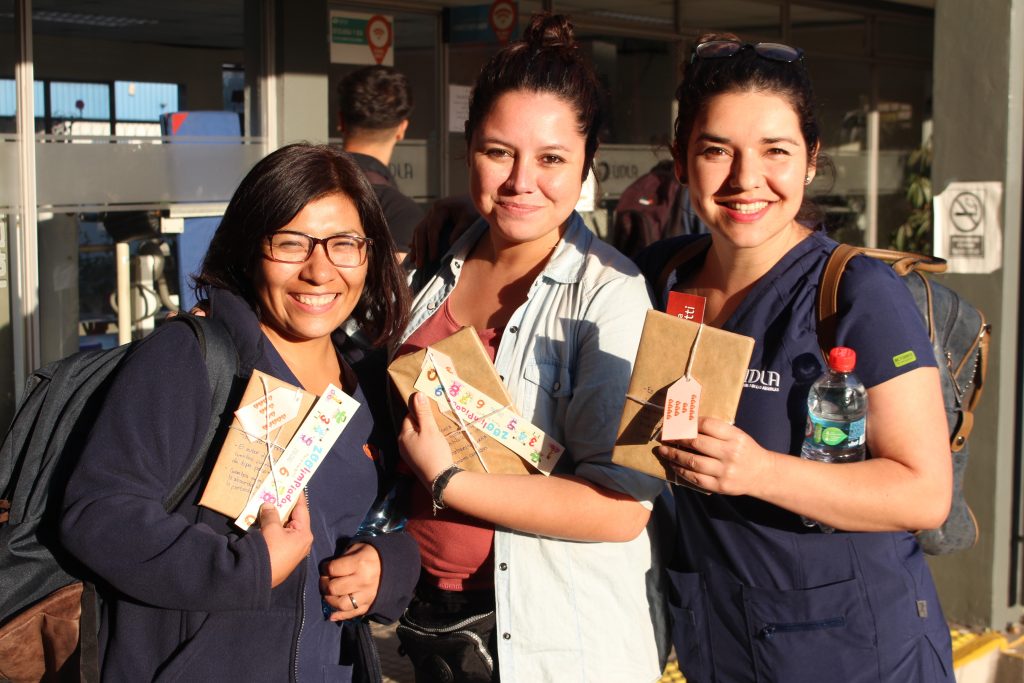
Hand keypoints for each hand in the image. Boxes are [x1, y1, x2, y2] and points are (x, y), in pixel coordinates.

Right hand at [260, 492, 313, 587]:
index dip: (297, 496)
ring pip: (285, 528)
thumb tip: (269, 505)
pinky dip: (272, 529)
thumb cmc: (270, 551)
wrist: (258, 578)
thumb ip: (271, 514)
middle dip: (284, 507)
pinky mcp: (282, 557)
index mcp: (304, 534)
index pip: (302, 509)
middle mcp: (301, 542)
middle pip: (293, 519)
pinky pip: (278, 538)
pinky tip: (263, 521)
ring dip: (276, 518)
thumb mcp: (271, 528)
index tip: (295, 484)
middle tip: (277, 492)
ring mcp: (292, 551)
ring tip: (268, 504)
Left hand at [318, 543, 381, 621]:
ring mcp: (367, 595)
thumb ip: (342, 558)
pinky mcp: (369, 605)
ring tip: (329, 594)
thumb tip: (327, 571)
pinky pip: (352, 614)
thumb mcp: (358, 548)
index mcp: (360, 563)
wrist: (395, 565)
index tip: (326, 567)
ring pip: (341, 604)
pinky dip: (339, 616)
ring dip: (330, 600)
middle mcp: (363, 581)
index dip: (324, 568)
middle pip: (334, 588)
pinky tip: (332, 614)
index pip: (333, 569)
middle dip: (324, 584)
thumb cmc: (372, 554)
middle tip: (325, 580)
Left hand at [398, 393, 454, 488]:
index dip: (421, 415)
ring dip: (427, 436)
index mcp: (403, 436)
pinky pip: (421, 448)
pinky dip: (428, 445)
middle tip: (437, 426)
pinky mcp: (416, 463)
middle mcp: (402, 446)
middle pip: (413, 429)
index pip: (409, 417)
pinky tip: (437, 448)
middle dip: (424, 425)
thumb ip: (423, 413)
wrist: (439, 480)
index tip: (432, 416)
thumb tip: (417, 394)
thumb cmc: (434, 452)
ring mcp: (409, 456)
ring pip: (417, 439)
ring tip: (439, 437)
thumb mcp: (430, 429)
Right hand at [411, 195, 479, 267]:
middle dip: (419, 248)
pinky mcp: (432, 221)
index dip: (432, 244)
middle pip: (421, 231)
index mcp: (440, 208)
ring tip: (413, 262)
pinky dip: (418, 243)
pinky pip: (422, 233)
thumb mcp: (470, 218)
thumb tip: (449, 245)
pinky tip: (415, 254)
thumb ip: (460, 230)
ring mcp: (430, 215)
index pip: (432, 229)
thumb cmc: (474, 209)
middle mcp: (432, 211)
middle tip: (419, 265)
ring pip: (418, 232)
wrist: (477, 199)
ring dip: (416, 247)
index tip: (433, 259)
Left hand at [656, 417, 772, 495]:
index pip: (708, 425)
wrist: (763, 474)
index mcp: (735, 436)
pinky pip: (695, 478)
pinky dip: (681, 470)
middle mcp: (730, 453)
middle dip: (677, 438)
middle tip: (664, 436)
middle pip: (697, 443)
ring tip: (663, 450)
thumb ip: (717, 431)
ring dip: (674, 455)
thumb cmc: (745, 451)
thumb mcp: (737, 435)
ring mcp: (724, 471)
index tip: (678, 423)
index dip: (690, 422)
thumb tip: (687, 424)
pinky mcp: (720, 486)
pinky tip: (673, 464)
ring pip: (692, 462)